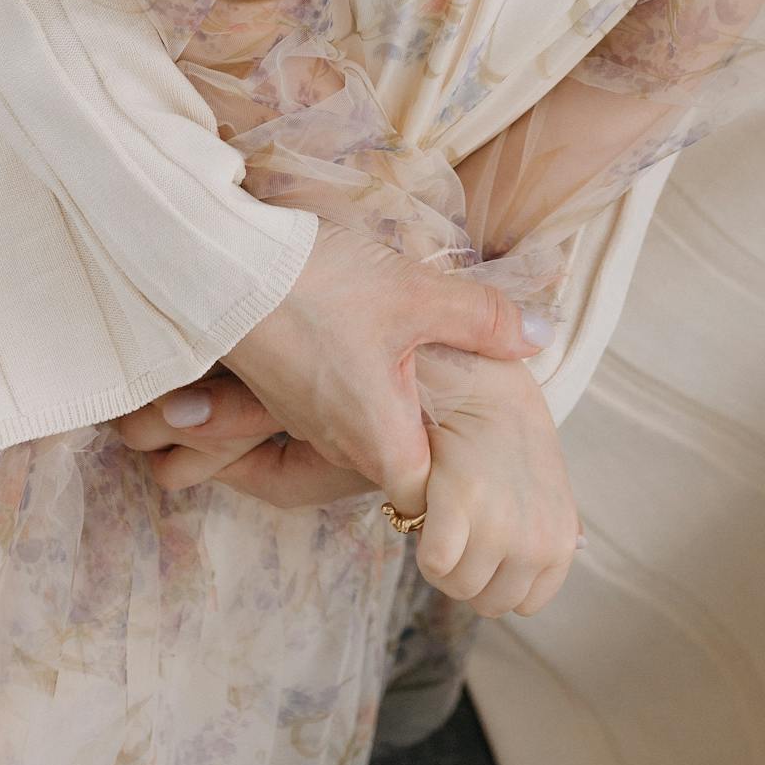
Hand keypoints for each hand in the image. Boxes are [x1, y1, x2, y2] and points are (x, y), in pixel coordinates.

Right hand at [114, 222, 550, 509]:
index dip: (467, 481)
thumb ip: (483, 318)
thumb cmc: (322, 289)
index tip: (490, 446)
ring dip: (399, 402)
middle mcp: (341, 445)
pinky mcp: (283, 392)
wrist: (224, 267)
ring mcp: (307, 420)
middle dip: (438, 436)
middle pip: (405, 463)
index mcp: (382, 441)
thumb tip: (540, 336)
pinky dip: (363, 383)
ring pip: (370, 431)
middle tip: (473, 395)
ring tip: (428, 358)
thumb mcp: (417, 294)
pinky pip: (337, 407)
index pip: (437, 498)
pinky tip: (372, 339)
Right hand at [412, 355, 578, 619]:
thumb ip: (561, 528)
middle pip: (487, 603)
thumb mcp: (553, 486)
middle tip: (459, 530)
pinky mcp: (460, 505)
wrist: (482, 387)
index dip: (496, 579)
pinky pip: (435, 563)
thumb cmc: (512, 437)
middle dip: (467, 573)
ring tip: (445, 517)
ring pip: (457, 586)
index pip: (523, 604)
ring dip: (443, 561)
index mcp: (560, 543)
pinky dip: (424, 545)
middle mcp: (535, 542)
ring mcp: (498, 526)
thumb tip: (581, 550)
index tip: (483, 545)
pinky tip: (431, 512)